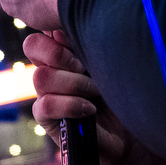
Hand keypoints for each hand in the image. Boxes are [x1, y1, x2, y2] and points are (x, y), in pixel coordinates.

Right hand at [24, 31, 165, 164]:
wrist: (132, 136)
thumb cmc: (125, 92)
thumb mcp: (110, 61)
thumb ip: (89, 42)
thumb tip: (65, 29)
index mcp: (64, 48)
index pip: (44, 28)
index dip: (60, 33)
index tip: (83, 41)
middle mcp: (51, 67)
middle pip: (33, 45)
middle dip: (61, 54)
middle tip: (85, 66)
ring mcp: (46, 92)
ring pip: (41, 76)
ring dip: (74, 83)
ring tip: (96, 92)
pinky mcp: (46, 117)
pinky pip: (44, 104)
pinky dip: (70, 105)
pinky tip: (90, 110)